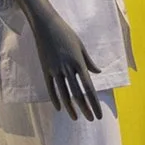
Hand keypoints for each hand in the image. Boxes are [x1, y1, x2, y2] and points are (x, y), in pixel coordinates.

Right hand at [10, 0, 101, 121]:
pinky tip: (60, 108)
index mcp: (78, 62)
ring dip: (71, 107)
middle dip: (85, 108)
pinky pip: (51, 88)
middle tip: (91, 119)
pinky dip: (55, 99)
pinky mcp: (45, 69)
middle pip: (77, 94)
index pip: (88, 88)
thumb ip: (89, 61)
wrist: (46, 25)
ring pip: (64, 93)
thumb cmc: (66, 33)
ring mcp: (55, 69)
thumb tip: (98, 72)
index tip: (98, 113)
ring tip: (76, 118)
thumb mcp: (81, 45)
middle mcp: (67, 68)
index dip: (93, 102)